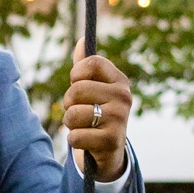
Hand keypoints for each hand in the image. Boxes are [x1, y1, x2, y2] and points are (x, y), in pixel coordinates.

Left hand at [65, 41, 131, 182]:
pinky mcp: (112, 141)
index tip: (78, 84)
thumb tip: (82, 41)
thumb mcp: (93, 89)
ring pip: (73, 114)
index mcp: (119, 81)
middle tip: (79, 110)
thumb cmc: (96, 113)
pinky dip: (74, 140)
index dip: (76, 75)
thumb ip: (85, 66)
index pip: (91, 62)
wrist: (109, 152)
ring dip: (70, 123)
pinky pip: (75, 136)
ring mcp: (120, 119)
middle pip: (76, 89)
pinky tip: (87, 141)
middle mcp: (124, 97)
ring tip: (83, 126)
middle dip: (69, 103)